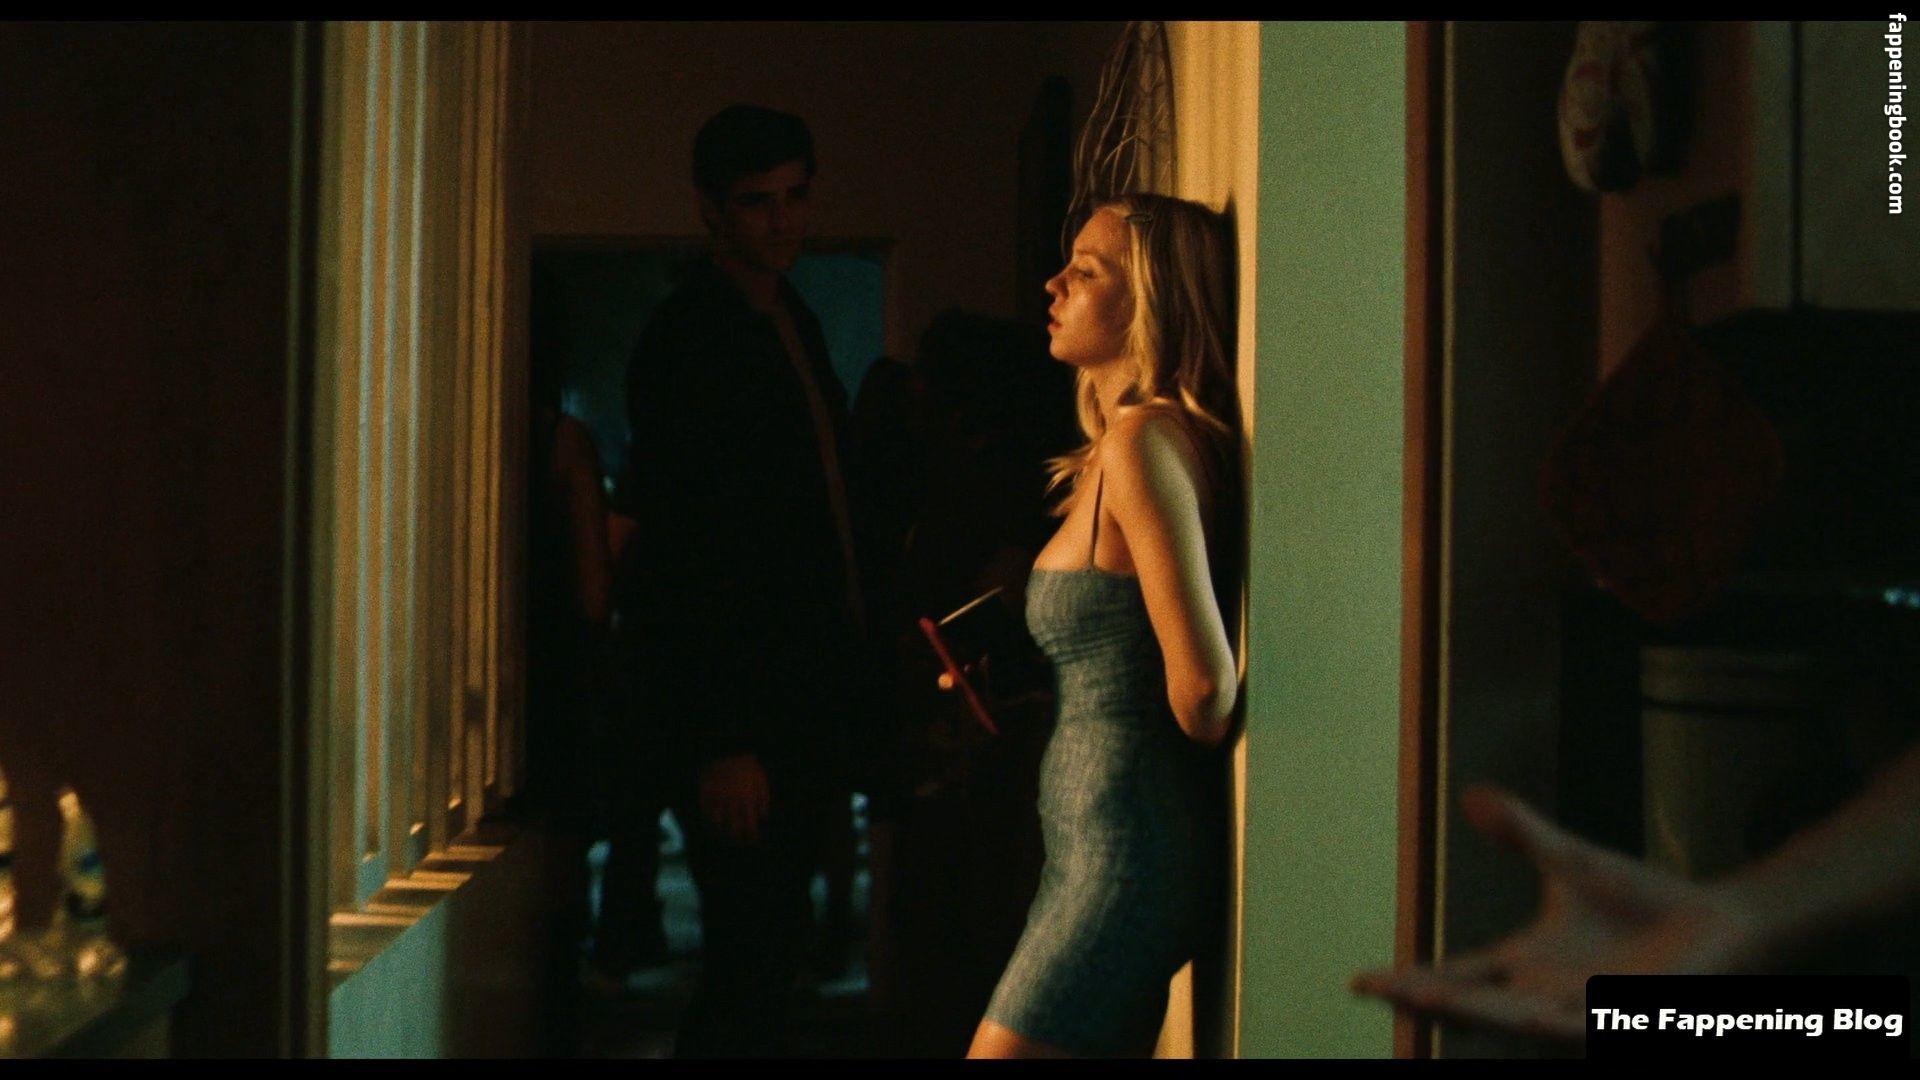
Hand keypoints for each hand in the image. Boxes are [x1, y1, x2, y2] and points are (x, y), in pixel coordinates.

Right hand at [698, 753, 769, 845]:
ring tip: (724, 837)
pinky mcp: (706, 793)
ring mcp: (718, 798)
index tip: (753, 840)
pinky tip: (712, 825)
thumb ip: (763, 799)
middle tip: (738, 843)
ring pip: (718, 823)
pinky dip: (708, 821)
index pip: (750, 826)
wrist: (728, 750)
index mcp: (749, 799)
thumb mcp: (761, 780)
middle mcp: (733, 801)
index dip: (752, 837)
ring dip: (721, 833)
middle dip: (737, 840)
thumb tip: (764, 817)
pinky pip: (705, 812)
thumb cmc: (748, 766)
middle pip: (733, 829)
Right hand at [1351, 785, 1760, 1041]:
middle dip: (1426, 999)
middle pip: (1471, 1005)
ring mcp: (1583, 1016)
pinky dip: (1558, 1022)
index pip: (1454, 976)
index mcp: (1523, 968)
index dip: (1407, 981)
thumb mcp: (1571, 862)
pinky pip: (1585, 1026)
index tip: (1359, 981)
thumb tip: (1473, 794)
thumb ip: (1522, 834)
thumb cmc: (1644, 903)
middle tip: (1382, 991)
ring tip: (1429, 999)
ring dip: (1477, 1014)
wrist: (1719, 927)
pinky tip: (1539, 1012)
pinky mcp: (1623, 1021)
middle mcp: (1543, 1001)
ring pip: (1518, 1023)